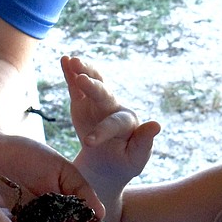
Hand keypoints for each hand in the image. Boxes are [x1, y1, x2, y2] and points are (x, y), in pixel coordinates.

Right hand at [62, 55, 160, 199]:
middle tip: (83, 79)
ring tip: (73, 60)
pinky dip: (70, 73)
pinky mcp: (82, 103)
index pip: (114, 124)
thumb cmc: (127, 160)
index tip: (88, 142)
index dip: (102, 131)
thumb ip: (144, 141)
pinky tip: (64, 60)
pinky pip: (75, 87)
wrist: (110, 161)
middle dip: (93, 87)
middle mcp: (113, 107)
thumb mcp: (136, 157)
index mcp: (127, 121)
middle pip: (103, 94)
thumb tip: (157, 125)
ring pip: (92, 83)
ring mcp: (97, 103)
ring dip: (83, 71)